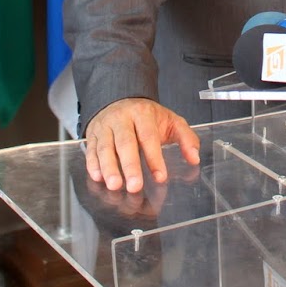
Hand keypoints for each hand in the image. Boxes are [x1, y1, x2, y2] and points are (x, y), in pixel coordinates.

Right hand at [83, 97, 199, 193]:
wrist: (120, 99)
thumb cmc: (147, 117)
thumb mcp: (171, 121)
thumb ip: (186, 138)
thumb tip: (195, 158)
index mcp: (143, 114)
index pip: (148, 137)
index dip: (154, 158)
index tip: (160, 177)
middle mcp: (121, 119)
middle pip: (125, 143)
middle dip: (130, 166)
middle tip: (134, 187)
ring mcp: (105, 126)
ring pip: (105, 147)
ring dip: (109, 167)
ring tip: (114, 185)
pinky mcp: (92, 134)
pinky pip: (91, 149)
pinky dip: (92, 164)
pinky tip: (97, 177)